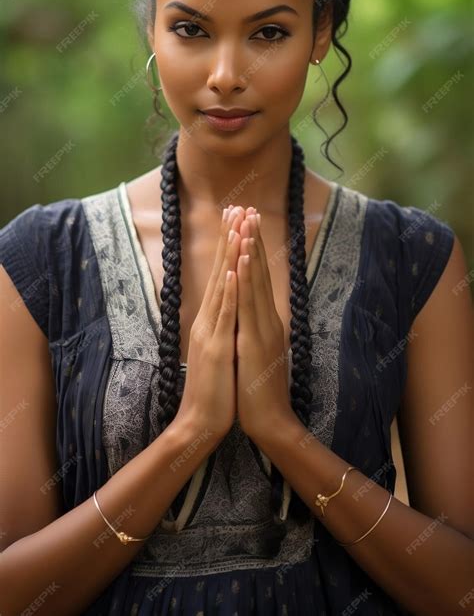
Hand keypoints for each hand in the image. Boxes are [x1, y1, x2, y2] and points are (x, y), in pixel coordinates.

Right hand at [174, 205, 245, 442]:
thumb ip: (222, 329)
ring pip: (222, 285)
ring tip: (236, 225)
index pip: (222, 276)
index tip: (237, 220)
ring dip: (230, 254)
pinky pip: (224, 313)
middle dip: (229, 238)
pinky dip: (228, 290)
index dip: (230, 247)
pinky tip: (232, 268)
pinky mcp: (216, 346)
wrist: (200, 422)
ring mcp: (210, 331)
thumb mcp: (219, 352)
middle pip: (220, 271)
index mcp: (211, 321)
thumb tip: (230, 312)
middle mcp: (208, 320)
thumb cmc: (214, 390)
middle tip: (235, 206)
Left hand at [235, 210, 292, 441]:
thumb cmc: (260, 389)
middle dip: (253, 239)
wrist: (270, 420)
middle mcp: (268, 319)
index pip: (258, 278)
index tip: (246, 223)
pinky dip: (247, 280)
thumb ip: (255, 330)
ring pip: (256, 282)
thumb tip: (250, 314)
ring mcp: (263, 328)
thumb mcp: (256, 352)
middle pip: (260, 272)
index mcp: (266, 321)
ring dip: (251, 250)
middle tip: (249, 208)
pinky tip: (244, 259)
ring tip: (247, 222)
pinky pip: (249, 305)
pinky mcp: (255, 340)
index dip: (253, 250)